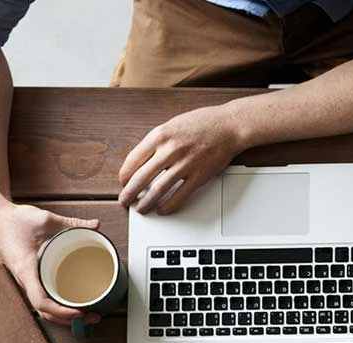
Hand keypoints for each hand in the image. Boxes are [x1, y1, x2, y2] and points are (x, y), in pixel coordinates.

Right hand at [0, 202, 102, 325]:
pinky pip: (44, 298)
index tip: (80, 312)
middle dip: (69, 320)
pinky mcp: (31, 278)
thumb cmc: (14, 220)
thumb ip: (72, 223)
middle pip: (45, 312)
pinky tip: (75, 304)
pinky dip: (59, 306)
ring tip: (89, 316)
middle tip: (94, 317)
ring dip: (65, 316)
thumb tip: (96, 224)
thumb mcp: (45, 219)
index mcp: (26, 269)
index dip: (61, 312)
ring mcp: (27, 281)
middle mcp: (25, 279)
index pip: (41, 301)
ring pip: (44, 308)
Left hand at [118, 104, 246, 215]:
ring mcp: (185, 164)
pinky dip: (169, 205)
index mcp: (159, 135)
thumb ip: (158, 142)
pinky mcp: (199, 176)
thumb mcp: (172, 125)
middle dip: (129, 193)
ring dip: (146, 202)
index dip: (124, 175)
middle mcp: (170, 150)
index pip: (133, 160)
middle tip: (125, 201)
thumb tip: (144, 161)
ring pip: (158, 189)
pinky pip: (180, 195)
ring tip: (141, 209)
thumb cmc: (203, 123)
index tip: (123, 182)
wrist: (229, 126)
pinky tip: (162, 209)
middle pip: (141, 178)